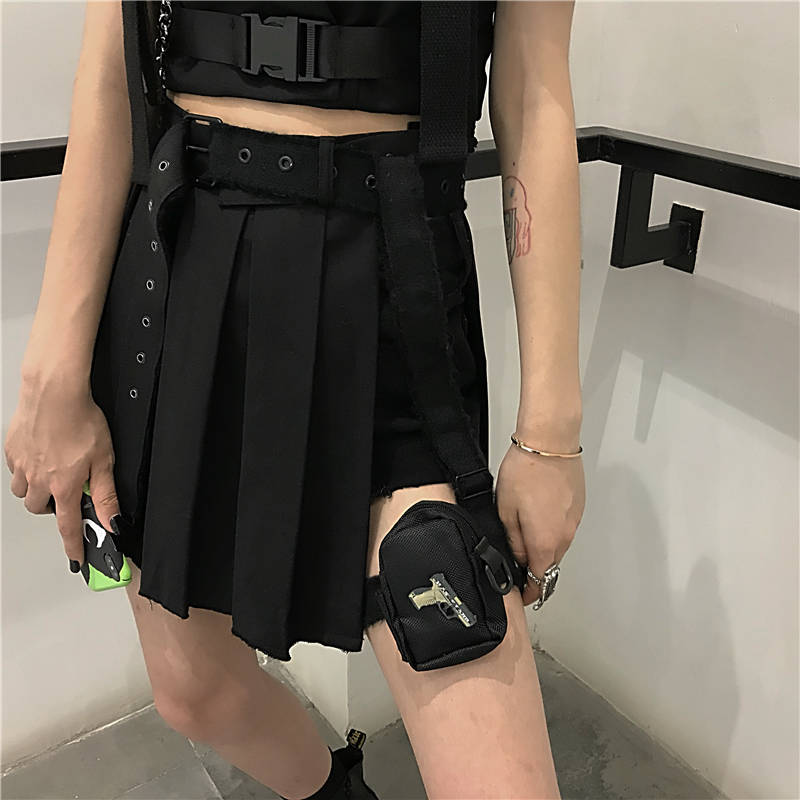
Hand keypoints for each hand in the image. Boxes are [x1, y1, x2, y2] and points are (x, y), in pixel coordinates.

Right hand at [4, 372, 119, 565]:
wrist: (54, 391)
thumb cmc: (81, 420)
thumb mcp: (104, 460)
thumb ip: (106, 494)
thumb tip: (113, 521)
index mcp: (65, 486)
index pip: (69, 526)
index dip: (74, 546)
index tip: (76, 560)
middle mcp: (39, 480)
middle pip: (41, 509)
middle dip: (54, 507)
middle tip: (67, 493)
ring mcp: (22, 466)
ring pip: (24, 492)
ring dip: (38, 490)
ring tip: (54, 473)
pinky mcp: (11, 451)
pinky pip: (16, 470)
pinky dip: (27, 469)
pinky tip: (41, 454)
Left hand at [496, 440, 584, 605]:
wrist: (549, 442)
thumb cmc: (526, 470)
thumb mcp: (505, 511)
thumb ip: (513, 541)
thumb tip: (517, 559)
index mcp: (545, 541)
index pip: (539, 580)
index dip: (529, 591)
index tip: (522, 595)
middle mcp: (564, 535)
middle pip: (550, 564)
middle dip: (535, 569)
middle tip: (517, 566)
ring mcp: (574, 521)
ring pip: (558, 546)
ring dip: (543, 547)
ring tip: (524, 533)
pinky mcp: (578, 508)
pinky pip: (564, 528)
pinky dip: (552, 529)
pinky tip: (537, 514)